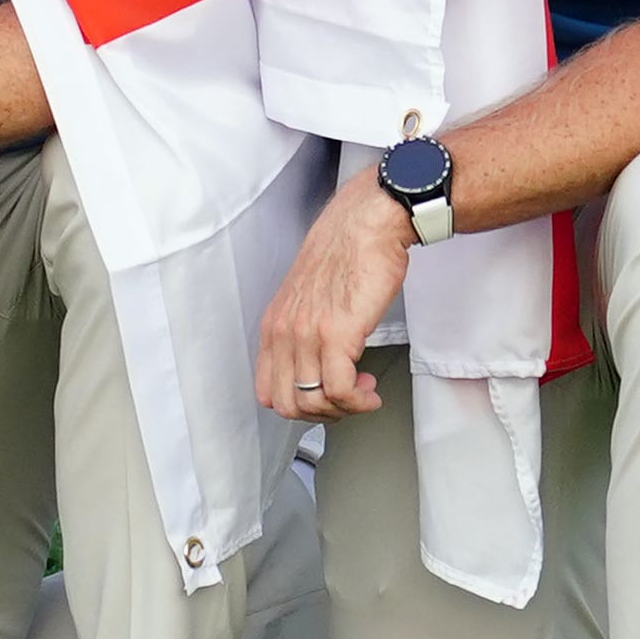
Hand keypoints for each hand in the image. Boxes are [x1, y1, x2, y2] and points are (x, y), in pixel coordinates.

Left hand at [253, 176, 409, 418]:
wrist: (365, 225)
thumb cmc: (344, 253)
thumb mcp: (307, 295)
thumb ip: (302, 328)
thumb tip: (314, 362)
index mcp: (274, 325)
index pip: (268, 390)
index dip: (299, 404)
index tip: (324, 397)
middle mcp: (284, 332)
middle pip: (288, 405)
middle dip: (322, 413)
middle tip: (346, 401)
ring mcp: (308, 335)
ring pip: (314, 402)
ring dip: (344, 408)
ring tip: (363, 392)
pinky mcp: (337, 335)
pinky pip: (340, 390)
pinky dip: (359, 401)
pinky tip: (371, 391)